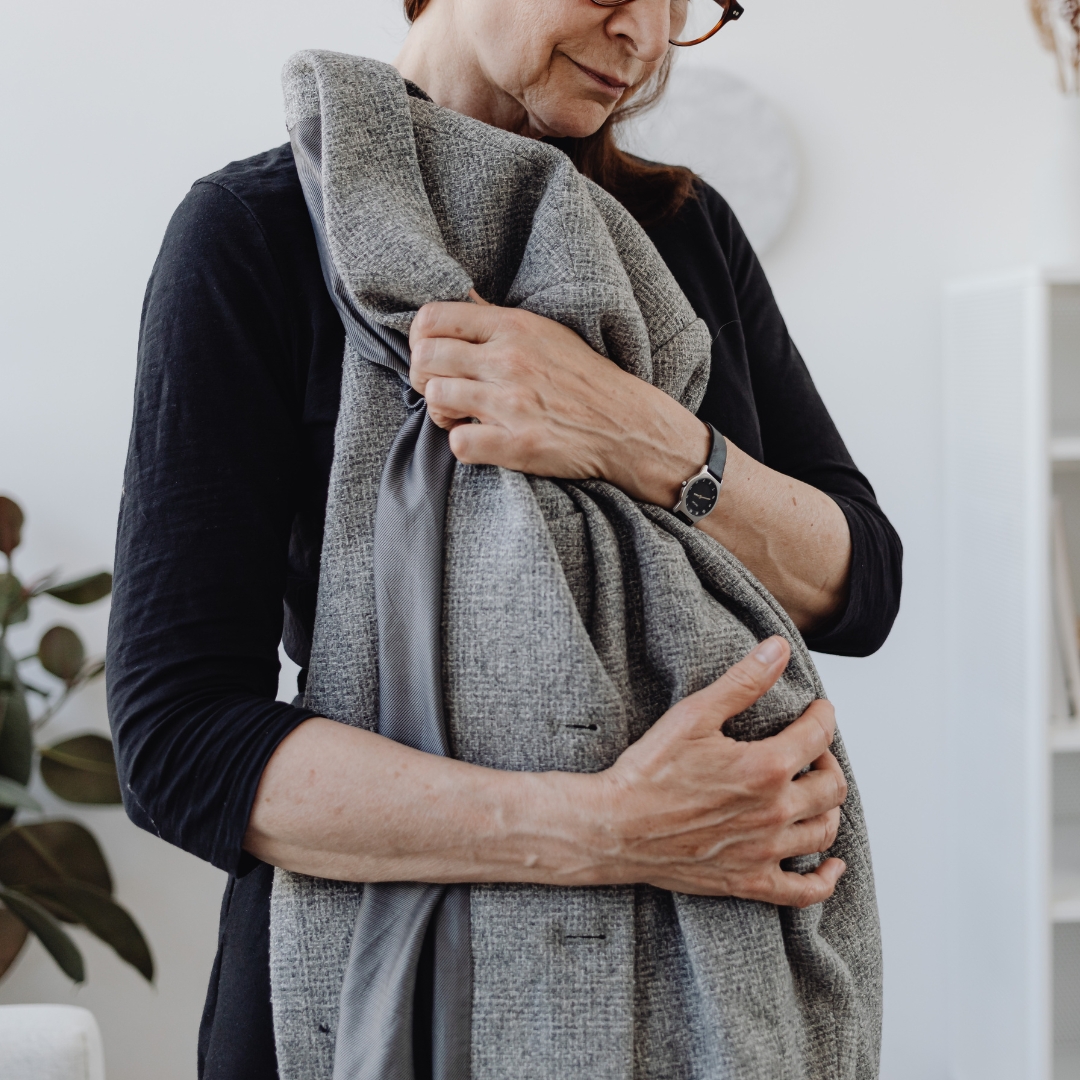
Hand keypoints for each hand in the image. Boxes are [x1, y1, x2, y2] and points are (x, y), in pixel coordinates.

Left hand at [408, 294, 707, 506]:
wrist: (628, 424)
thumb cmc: (585, 378)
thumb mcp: (545, 332)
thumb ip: (498, 317)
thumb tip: (463, 294)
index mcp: (514, 327)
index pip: (432, 318)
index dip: (420, 339)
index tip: (434, 356)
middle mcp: (509, 361)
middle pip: (425, 359)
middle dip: (424, 377)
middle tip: (443, 389)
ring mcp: (512, 404)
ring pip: (436, 399)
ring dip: (442, 413)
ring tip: (463, 417)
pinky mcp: (518, 444)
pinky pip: (458, 444)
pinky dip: (463, 445)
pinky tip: (481, 439)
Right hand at [593, 635, 847, 906]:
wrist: (613, 827)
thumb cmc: (648, 771)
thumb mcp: (694, 714)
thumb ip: (743, 681)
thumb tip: (778, 649)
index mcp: (765, 768)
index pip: (818, 737)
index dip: (823, 717)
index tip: (818, 710)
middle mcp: (774, 812)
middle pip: (832, 787)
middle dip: (828, 762)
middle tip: (812, 751)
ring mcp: (764, 852)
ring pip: (824, 832)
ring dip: (828, 809)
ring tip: (813, 792)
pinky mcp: (748, 881)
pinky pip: (805, 892)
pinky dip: (825, 879)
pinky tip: (830, 866)